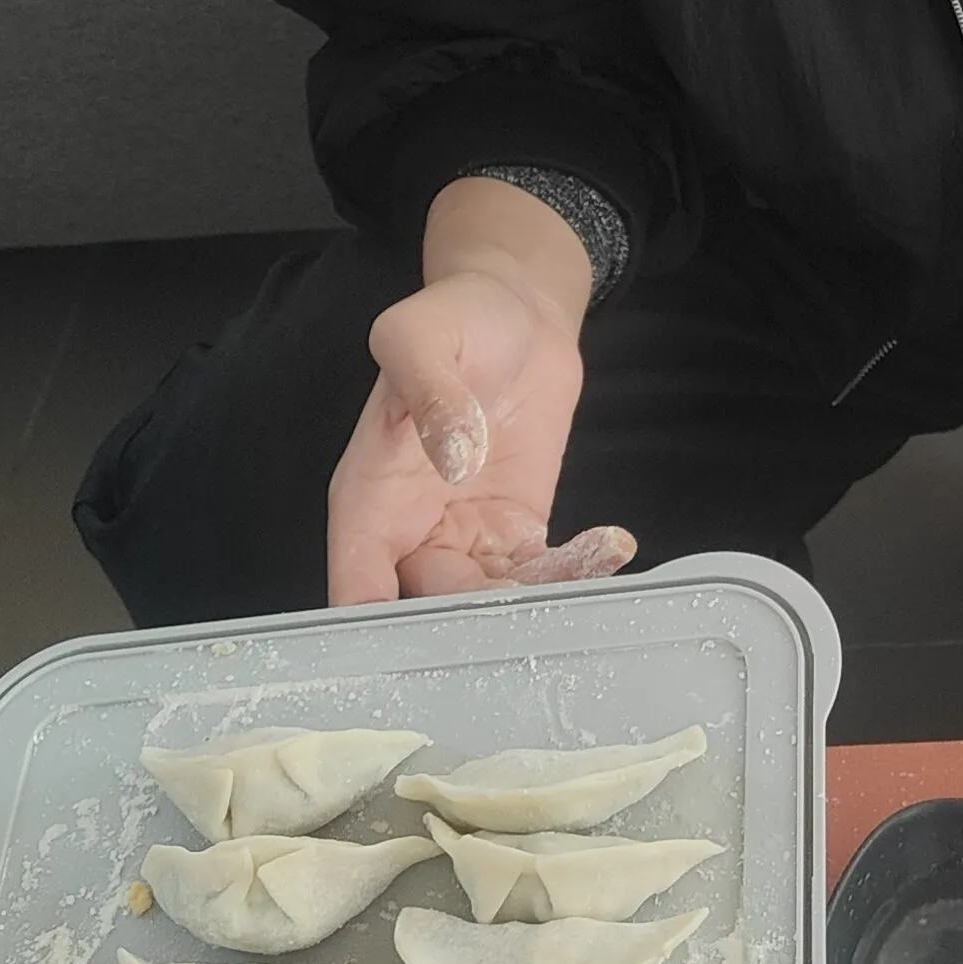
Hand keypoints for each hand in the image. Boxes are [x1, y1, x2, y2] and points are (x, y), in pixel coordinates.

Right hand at [325, 181, 638, 605]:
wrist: (518, 310)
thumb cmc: (452, 317)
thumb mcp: (420, 337)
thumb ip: (429, 394)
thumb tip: (454, 458)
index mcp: (369, 499)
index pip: (354, 588)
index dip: (374, 631)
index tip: (418, 653)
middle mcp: (411, 531)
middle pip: (425, 610)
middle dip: (470, 622)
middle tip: (524, 607)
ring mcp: (467, 536)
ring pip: (486, 604)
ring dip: (529, 604)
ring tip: (579, 573)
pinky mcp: (518, 529)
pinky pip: (536, 575)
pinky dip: (568, 575)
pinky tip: (608, 549)